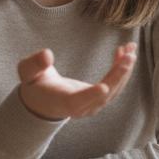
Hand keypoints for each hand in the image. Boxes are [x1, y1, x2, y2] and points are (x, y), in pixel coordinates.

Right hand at [16, 43, 136, 120]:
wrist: (42, 100)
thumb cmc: (34, 84)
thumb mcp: (27, 72)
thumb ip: (34, 64)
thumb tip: (46, 54)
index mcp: (62, 103)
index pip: (77, 101)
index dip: (90, 95)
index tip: (104, 87)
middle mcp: (81, 108)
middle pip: (103, 96)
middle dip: (118, 76)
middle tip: (129, 56)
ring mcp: (93, 105)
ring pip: (114, 90)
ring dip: (124, 70)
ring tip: (131, 50)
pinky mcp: (100, 99)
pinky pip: (114, 85)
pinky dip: (121, 70)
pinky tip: (124, 52)